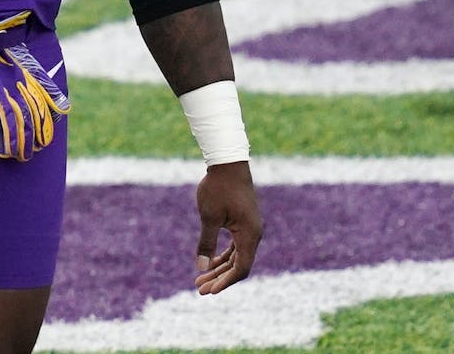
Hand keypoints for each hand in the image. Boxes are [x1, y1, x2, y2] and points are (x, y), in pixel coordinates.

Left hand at [194, 160, 262, 293]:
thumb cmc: (218, 188)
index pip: (241, 268)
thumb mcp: (209, 217)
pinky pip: (236, 245)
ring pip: (236, 256)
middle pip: (238, 265)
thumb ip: (206, 243)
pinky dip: (224, 255)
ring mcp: (250, 228)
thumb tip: (201, 267)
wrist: (228, 163)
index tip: (209, 290)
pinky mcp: (244, 222)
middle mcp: (253, 234)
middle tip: (199, 288)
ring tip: (200, 277)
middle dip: (219, 278)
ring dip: (220, 267)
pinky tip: (211, 261)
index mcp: (249, 235)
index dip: (225, 281)